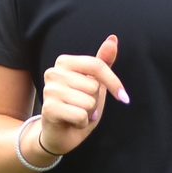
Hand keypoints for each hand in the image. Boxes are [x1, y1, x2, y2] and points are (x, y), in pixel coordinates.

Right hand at [37, 35, 128, 155]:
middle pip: (94, 86)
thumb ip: (103, 62)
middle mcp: (54, 72)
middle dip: (94, 101)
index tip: (123, 97)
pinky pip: (81, 115)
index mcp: (64, 61)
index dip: (113, 82)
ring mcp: (49, 90)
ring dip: (88, 113)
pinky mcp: (48, 108)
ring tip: (77, 113)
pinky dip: (82, 122)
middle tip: (83, 105)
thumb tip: (113, 39)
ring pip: (88, 101)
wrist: (61, 133)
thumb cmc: (78, 105)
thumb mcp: (95, 83)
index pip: (97, 65)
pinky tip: (73, 122)